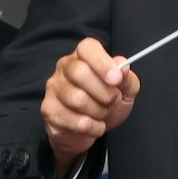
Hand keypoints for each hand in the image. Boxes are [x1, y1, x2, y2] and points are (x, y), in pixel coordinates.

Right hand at [41, 38, 139, 175]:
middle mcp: (64, 67)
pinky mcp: (50, 110)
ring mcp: (54, 88)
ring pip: (77, 99)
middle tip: (112, 101)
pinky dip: (93, 127)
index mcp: (83, 56)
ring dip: (99, 112)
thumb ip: (127, 78)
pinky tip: (94, 126)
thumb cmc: (107, 103)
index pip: (87, 48)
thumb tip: (123, 68)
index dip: (103, 63)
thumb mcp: (125, 90)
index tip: (117, 79)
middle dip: (104, 93)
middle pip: (80, 73)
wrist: (91, 130)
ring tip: (102, 114)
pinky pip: (75, 121)